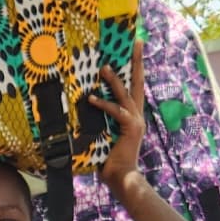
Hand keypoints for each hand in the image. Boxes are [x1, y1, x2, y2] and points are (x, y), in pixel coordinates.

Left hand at [95, 41, 147, 197]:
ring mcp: (136, 121)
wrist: (122, 177)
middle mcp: (138, 116)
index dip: (135, 69)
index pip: (135, 87)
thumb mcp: (104, 136)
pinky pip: (116, 112)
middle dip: (137, 62)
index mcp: (133, 116)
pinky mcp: (130, 128)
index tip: (135, 50)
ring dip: (114, 81)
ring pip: (125, 95)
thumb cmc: (110, 160)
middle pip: (138, 83)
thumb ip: (99, 122)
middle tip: (137, 43)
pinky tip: (92, 99)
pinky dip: (104, 105)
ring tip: (104, 67)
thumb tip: (81, 111)